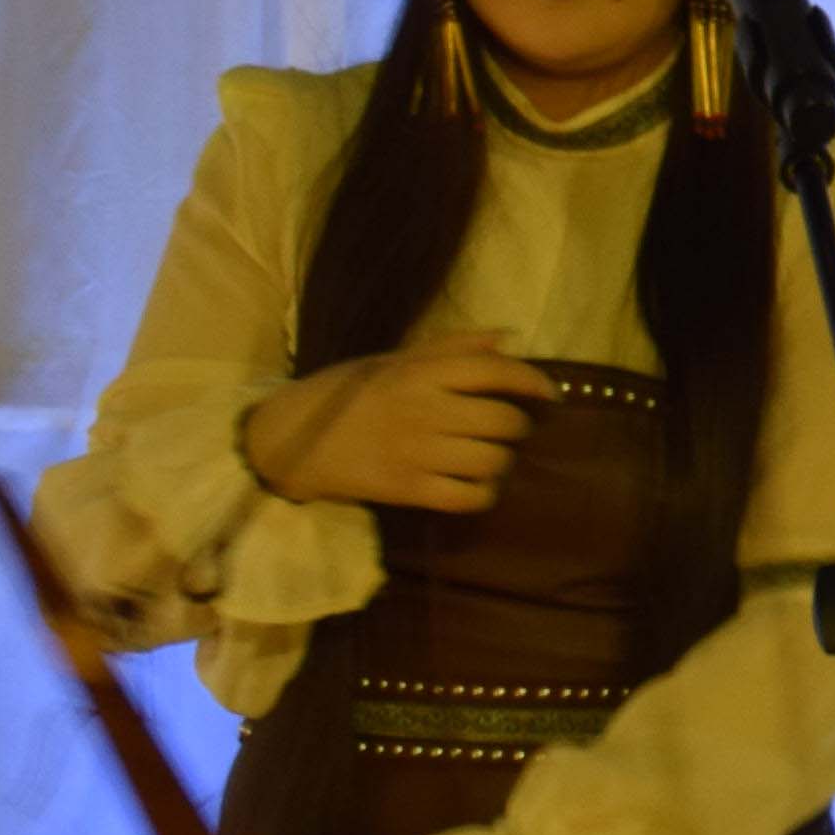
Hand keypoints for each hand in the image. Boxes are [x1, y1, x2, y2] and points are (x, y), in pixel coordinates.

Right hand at [244, 339, 549, 515]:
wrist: (286, 438)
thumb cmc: (345, 394)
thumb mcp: (391, 360)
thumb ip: (451, 347)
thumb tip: (507, 338)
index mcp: (419, 373)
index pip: (495, 371)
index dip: (532, 382)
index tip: (548, 394)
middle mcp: (424, 410)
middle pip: (505, 421)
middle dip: (515, 427)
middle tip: (503, 429)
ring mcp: (416, 452)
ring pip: (494, 461)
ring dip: (500, 462)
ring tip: (486, 457)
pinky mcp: (406, 489)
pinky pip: (469, 497)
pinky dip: (482, 494)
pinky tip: (473, 486)